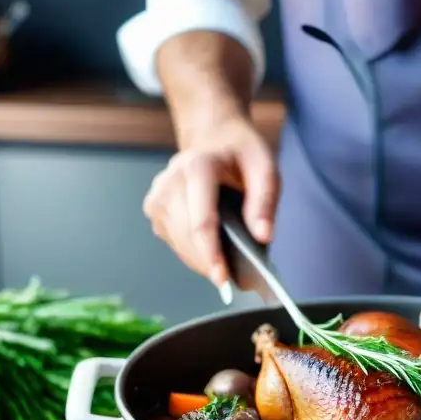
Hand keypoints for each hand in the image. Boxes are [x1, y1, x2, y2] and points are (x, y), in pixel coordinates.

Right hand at [143, 115, 278, 301]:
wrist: (215, 137)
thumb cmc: (241, 153)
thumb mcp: (265, 167)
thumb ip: (265, 201)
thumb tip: (263, 237)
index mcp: (196, 166)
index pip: (201, 221)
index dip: (211, 254)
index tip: (224, 279)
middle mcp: (170, 181)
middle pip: (188, 237)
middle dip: (210, 264)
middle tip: (236, 282)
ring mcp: (158, 197)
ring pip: (179, 244)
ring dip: (203, 262)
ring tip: (228, 271)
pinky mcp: (155, 210)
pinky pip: (175, 243)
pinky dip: (195, 254)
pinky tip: (213, 255)